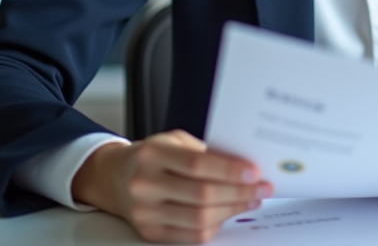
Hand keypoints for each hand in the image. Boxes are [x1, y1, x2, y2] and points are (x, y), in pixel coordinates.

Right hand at [71, 129, 272, 243]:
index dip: (230, 170)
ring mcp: (145, 213)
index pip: (198, 165)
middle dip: (239, 193)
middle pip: (202, 195)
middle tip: (263, 188)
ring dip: (233, 211)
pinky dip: (216, 225)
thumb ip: (206, 152)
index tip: (255, 172)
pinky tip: (230, 213)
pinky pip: (191, 236)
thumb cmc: (153, 156)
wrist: (114, 178)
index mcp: (153, 154)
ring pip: (199, 219)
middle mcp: (145, 184)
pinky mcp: (148, 233)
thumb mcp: (175, 142)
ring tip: (251, 200)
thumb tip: (247, 167)